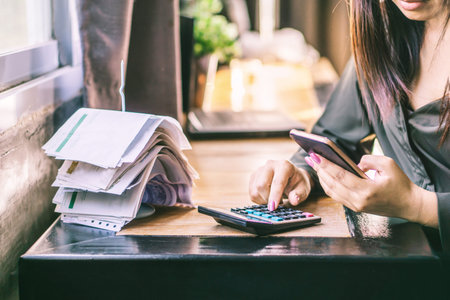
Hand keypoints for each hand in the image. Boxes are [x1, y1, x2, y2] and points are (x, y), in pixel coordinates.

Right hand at [248, 160, 313, 210]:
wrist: (291, 176)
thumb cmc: (297, 183)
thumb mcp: (303, 189)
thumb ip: (299, 194)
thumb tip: (294, 200)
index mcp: (284, 166)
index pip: (277, 182)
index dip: (275, 196)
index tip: (273, 207)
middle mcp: (270, 165)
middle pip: (261, 185)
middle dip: (268, 198)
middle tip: (278, 203)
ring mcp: (260, 169)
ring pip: (255, 190)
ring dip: (263, 200)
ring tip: (274, 198)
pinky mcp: (253, 176)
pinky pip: (252, 192)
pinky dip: (259, 199)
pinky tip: (267, 197)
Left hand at [305, 153, 437, 226]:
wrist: (409, 205)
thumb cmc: (401, 183)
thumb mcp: (388, 164)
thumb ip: (368, 160)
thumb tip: (353, 163)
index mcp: (367, 190)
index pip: (341, 176)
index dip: (326, 165)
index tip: (316, 155)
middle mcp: (358, 201)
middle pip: (332, 184)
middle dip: (319, 169)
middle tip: (310, 157)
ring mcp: (355, 206)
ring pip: (331, 191)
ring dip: (321, 177)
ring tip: (314, 164)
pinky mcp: (355, 208)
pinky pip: (336, 196)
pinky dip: (328, 185)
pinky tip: (324, 175)